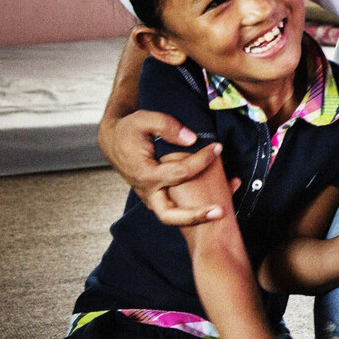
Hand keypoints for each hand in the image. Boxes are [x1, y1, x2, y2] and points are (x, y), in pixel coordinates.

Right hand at [100, 109, 224, 225]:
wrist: (114, 140)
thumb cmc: (129, 130)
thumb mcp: (144, 119)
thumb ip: (166, 126)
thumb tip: (192, 139)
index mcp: (145, 175)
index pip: (180, 173)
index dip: (202, 160)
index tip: (217, 148)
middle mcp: (148, 192)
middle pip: (171, 216)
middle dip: (196, 216)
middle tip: (220, 211)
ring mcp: (152, 198)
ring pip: (175, 218)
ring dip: (199, 216)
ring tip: (223, 207)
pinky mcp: (158, 197)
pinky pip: (177, 207)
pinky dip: (195, 206)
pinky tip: (218, 193)